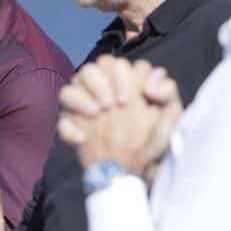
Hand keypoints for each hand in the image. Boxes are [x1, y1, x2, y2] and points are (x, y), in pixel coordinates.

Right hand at [56, 57, 182, 176]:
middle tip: (110, 106)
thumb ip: (167, 92)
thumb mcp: (169, 114)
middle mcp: (100, 88)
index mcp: (123, 80)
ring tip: (96, 115)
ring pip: (68, 90)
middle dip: (98, 84)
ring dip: (80, 99)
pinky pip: (61, 120)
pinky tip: (82, 139)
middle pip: (89, 70)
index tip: (126, 100)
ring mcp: (82, 105)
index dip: (120, 77)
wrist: (140, 167)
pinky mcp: (71, 125)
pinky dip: (68, 128)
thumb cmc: (156, 135)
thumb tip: (149, 87)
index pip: (116, 64)